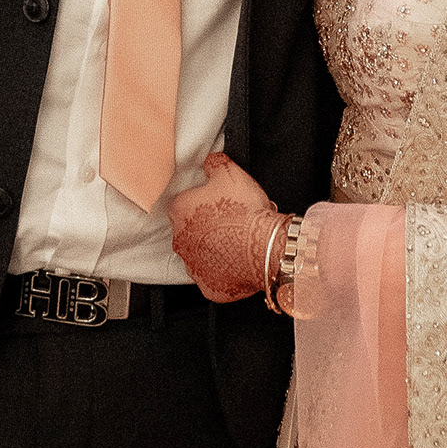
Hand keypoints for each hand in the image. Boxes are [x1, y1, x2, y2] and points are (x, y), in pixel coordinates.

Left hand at [166, 149, 280, 303]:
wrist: (267, 247)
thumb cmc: (246, 211)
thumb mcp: (230, 172)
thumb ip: (214, 163)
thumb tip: (209, 160)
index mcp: (179, 212)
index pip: (182, 203)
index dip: (201, 201)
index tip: (217, 203)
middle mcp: (180, 241)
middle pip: (189, 230)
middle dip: (206, 227)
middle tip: (230, 222)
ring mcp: (194, 267)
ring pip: (199, 255)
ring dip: (213, 250)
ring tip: (236, 243)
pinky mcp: (209, 287)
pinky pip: (214, 278)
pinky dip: (223, 272)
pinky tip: (237, 262)